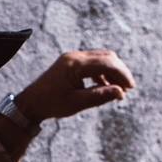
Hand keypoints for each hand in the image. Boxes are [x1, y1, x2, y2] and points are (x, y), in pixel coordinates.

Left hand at [13, 49, 135, 121]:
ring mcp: (72, 58)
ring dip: (112, 72)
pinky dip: (102, 72)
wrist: (31, 102)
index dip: (122, 74)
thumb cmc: (52, 104)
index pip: (107, 63)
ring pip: (101, 59)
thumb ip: (99, 96)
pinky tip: (105, 86)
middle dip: (119, 72)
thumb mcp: (77, 103)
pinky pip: (93, 63)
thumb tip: (120, 92)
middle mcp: (74, 57)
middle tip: (127, 90)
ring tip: (118, 90)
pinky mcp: (71, 62)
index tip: (130, 88)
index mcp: (75, 65)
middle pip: (106, 57)